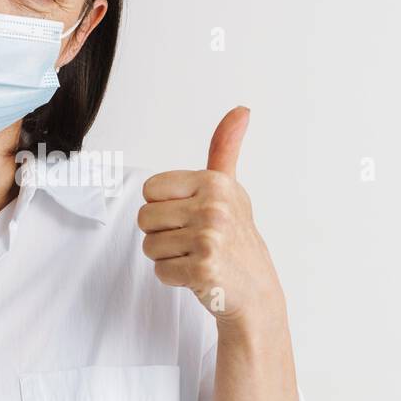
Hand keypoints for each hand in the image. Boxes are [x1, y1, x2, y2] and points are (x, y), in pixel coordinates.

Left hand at [137, 106, 285, 327]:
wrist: (256, 290)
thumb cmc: (235, 237)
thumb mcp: (229, 189)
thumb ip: (225, 149)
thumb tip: (241, 110)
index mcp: (214, 183)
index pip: (150, 190)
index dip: (163, 207)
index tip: (190, 217)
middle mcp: (214, 207)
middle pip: (145, 218)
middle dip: (163, 234)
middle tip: (192, 242)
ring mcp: (210, 239)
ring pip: (149, 246)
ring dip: (167, 257)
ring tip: (195, 258)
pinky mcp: (204, 270)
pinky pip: (160, 271)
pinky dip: (174, 278)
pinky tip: (198, 276)